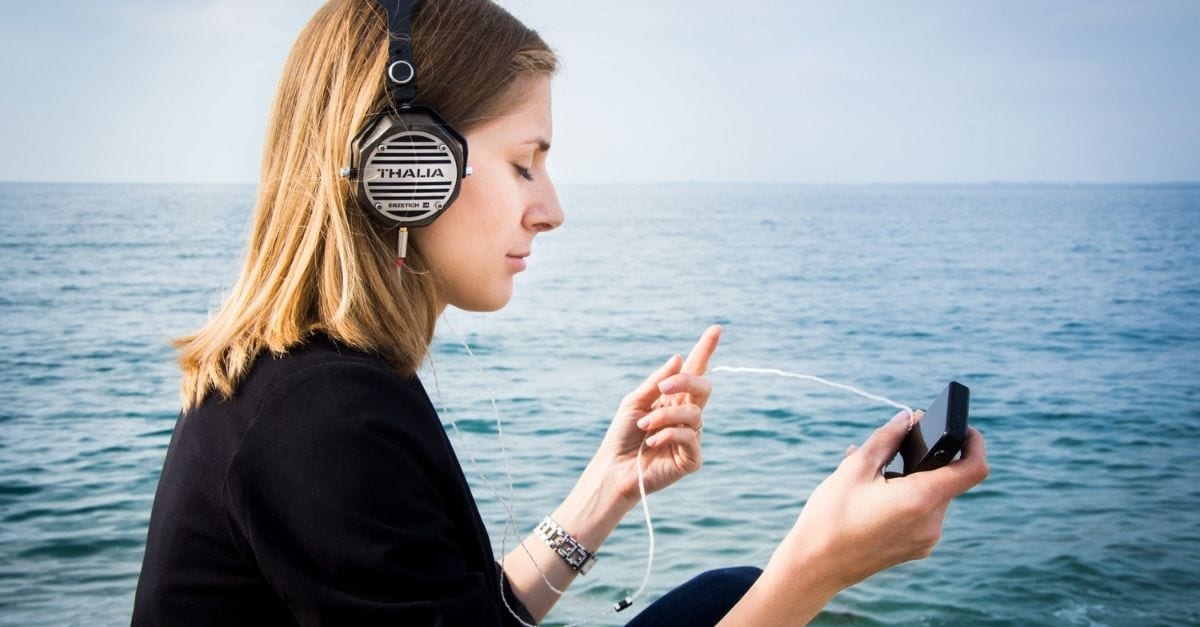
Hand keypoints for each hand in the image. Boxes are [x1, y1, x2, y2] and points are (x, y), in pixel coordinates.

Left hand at [595, 325, 721, 506]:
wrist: (613, 469)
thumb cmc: (622, 435)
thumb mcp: (635, 402)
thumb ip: (657, 381)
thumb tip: (679, 358)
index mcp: (674, 399)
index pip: (694, 371)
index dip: (705, 351)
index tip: (716, 329)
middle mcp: (686, 415)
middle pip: (703, 387)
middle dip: (686, 381)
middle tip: (663, 388)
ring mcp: (691, 437)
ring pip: (694, 413)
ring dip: (665, 416)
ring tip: (644, 426)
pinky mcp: (692, 459)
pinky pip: (690, 437)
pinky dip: (669, 434)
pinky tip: (652, 441)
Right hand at [778, 410, 988, 589]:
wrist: (815, 566)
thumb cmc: (831, 517)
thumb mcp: (855, 469)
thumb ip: (886, 438)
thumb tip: (906, 417)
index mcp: (920, 499)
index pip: (973, 469)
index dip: (974, 443)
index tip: (963, 429)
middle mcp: (931, 523)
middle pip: (945, 479)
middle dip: (922, 458)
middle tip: (892, 442)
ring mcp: (925, 539)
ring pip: (930, 495)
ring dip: (909, 477)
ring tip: (870, 472)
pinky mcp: (915, 548)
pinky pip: (920, 513)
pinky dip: (904, 496)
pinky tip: (872, 492)